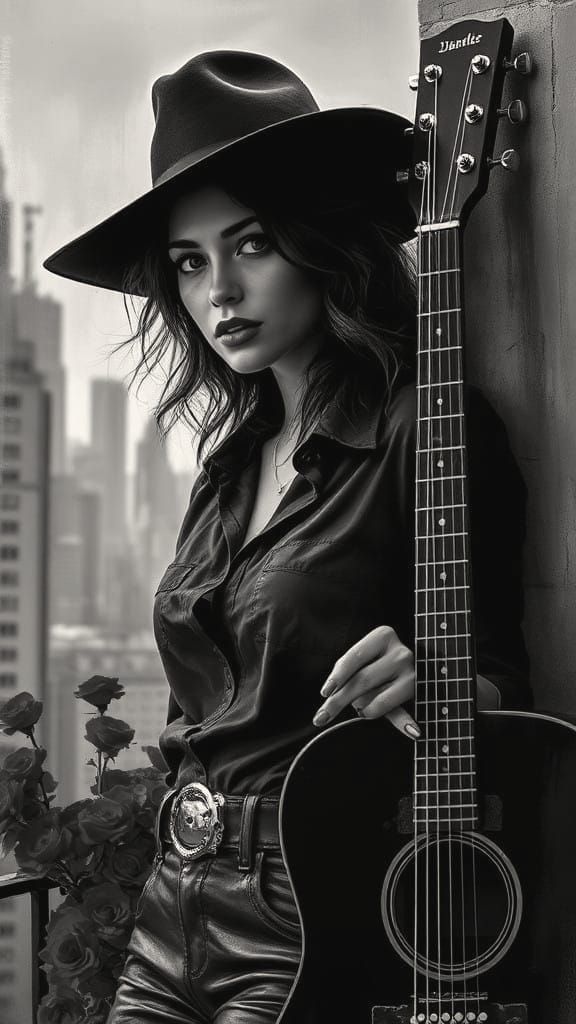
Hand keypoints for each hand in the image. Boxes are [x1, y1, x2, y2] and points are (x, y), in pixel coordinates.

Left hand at [313, 625, 419, 739]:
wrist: (410, 666)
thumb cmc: (377, 663)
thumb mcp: (363, 659)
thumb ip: (348, 671)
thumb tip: (328, 693)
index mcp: (383, 636)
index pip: (354, 657)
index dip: (337, 676)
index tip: (325, 693)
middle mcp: (400, 652)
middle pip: (363, 679)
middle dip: (340, 700)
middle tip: (322, 716)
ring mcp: (411, 672)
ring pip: (377, 698)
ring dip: (363, 709)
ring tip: (362, 709)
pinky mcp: (417, 692)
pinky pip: (401, 712)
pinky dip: (404, 723)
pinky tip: (411, 731)